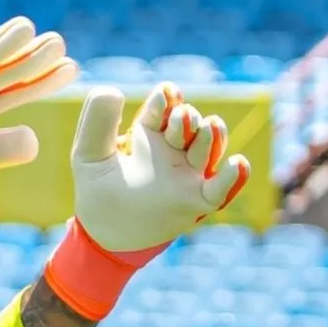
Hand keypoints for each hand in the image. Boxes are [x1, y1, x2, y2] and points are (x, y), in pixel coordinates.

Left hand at [69, 82, 250, 252]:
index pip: (164, 109)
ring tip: (209, 126)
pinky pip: (221, 189)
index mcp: (148, 136)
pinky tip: (238, 163)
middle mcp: (172, 151)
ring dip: (212, 135)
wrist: (105, 236)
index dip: (167, 99)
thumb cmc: (98, 192)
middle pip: (190, 125)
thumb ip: (96, 122)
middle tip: (181, 119)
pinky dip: (233, 178)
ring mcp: (188, 175)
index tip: (166, 94)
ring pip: (209, 148)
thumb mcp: (89, 155)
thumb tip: (113, 90)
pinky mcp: (197, 201)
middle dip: (188, 118)